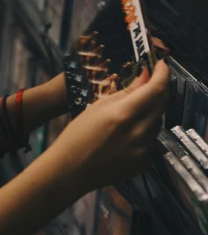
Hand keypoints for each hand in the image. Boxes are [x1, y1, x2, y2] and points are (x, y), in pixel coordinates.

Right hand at [50, 59, 169, 194]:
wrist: (71, 171)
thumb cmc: (77, 135)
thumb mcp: (98, 106)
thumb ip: (126, 92)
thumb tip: (145, 76)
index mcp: (125, 114)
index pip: (156, 89)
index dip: (163, 74)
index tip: (162, 64)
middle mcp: (140, 133)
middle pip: (162, 104)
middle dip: (158, 90)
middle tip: (149, 82)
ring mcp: (144, 150)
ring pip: (157, 122)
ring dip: (150, 111)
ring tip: (132, 109)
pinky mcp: (144, 163)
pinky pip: (151, 139)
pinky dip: (145, 130)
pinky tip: (127, 132)